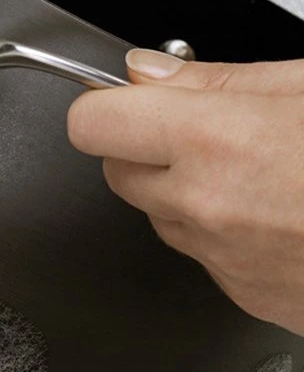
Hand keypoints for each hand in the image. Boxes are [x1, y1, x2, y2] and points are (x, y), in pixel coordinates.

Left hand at [67, 49, 303, 332]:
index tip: (128, 96)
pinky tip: (281, 210)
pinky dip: (224, 233)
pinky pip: (207, 257)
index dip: (106, 104)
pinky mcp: (255, 300)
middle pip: (117, 171)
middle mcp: (208, 208)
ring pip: (161, 216)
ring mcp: (230, 263)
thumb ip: (216, 80)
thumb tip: (148, 71)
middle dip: (143, 144)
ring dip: (185, 190)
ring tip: (260, 169)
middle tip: (201, 126)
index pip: (91, 123)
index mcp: (213, 141)